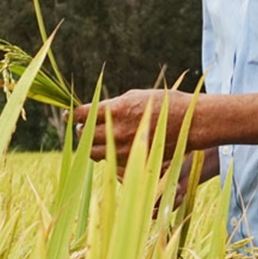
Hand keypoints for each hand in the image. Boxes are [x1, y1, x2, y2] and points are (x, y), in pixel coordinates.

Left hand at [69, 88, 193, 165]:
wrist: (189, 122)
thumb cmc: (164, 103)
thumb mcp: (135, 96)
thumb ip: (112, 106)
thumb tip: (96, 111)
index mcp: (115, 110)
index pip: (82, 114)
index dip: (72, 115)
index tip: (68, 115)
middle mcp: (117, 130)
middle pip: (84, 137)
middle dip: (82, 132)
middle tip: (83, 128)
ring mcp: (125, 148)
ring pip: (95, 153)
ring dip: (92, 146)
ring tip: (96, 140)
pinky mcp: (134, 160)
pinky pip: (112, 162)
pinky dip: (109, 156)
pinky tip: (114, 149)